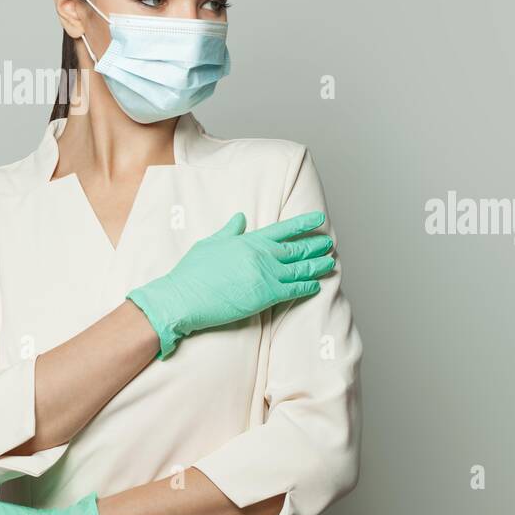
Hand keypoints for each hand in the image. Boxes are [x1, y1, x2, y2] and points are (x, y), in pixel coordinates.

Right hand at [127, 210, 335, 358]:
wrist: (184, 297)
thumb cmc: (193, 272)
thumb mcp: (211, 243)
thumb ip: (230, 231)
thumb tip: (240, 218)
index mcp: (249, 241)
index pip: (283, 229)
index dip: (303, 224)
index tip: (318, 219)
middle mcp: (261, 255)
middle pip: (296, 249)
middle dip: (315, 246)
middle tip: (328, 243)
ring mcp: (265, 275)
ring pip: (299, 269)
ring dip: (316, 266)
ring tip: (330, 262)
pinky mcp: (265, 296)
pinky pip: (293, 290)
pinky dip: (307, 287)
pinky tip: (316, 285)